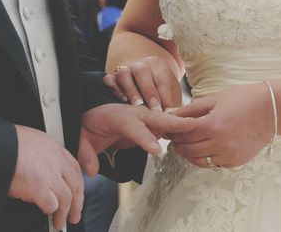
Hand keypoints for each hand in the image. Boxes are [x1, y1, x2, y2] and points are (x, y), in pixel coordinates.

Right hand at [8, 125, 83, 229]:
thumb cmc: (6, 144)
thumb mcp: (31, 141)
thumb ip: (42, 155)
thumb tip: (43, 171)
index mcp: (54, 147)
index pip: (74, 168)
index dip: (77, 184)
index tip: (77, 194)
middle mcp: (55, 159)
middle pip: (75, 184)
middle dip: (77, 203)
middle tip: (74, 215)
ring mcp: (48, 173)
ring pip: (67, 197)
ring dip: (64, 213)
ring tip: (59, 222)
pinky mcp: (38, 185)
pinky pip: (52, 204)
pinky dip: (50, 210)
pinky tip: (45, 212)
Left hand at [78, 104, 195, 175]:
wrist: (94, 111)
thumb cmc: (88, 123)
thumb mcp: (81, 137)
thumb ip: (85, 153)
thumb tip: (92, 170)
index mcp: (117, 117)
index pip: (133, 127)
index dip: (145, 138)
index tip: (158, 150)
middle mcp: (133, 113)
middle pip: (155, 117)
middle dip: (173, 122)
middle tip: (192, 126)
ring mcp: (142, 116)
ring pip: (163, 119)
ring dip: (180, 123)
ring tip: (199, 127)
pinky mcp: (148, 121)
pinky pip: (164, 123)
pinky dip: (177, 127)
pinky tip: (191, 131)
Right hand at [103, 56, 181, 110]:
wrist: (145, 80)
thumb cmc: (161, 92)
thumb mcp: (171, 94)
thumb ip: (173, 103)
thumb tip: (175, 116)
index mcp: (159, 65)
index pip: (162, 78)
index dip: (164, 95)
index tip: (166, 111)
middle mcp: (141, 64)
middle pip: (142, 72)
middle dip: (148, 92)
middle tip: (153, 110)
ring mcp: (126, 69)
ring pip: (124, 74)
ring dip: (130, 89)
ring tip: (136, 105)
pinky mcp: (113, 76)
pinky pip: (109, 78)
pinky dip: (113, 87)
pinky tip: (120, 99)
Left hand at [169, 83, 274, 167]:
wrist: (273, 110)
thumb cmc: (244, 99)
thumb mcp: (215, 98)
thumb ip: (191, 109)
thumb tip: (171, 114)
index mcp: (213, 125)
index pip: (183, 133)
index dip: (173, 131)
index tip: (167, 129)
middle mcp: (221, 143)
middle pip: (188, 149)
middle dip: (177, 143)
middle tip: (173, 137)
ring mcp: (229, 155)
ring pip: (198, 160)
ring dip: (188, 153)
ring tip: (184, 144)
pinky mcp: (236, 162)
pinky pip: (213, 164)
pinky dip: (204, 158)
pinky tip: (202, 149)